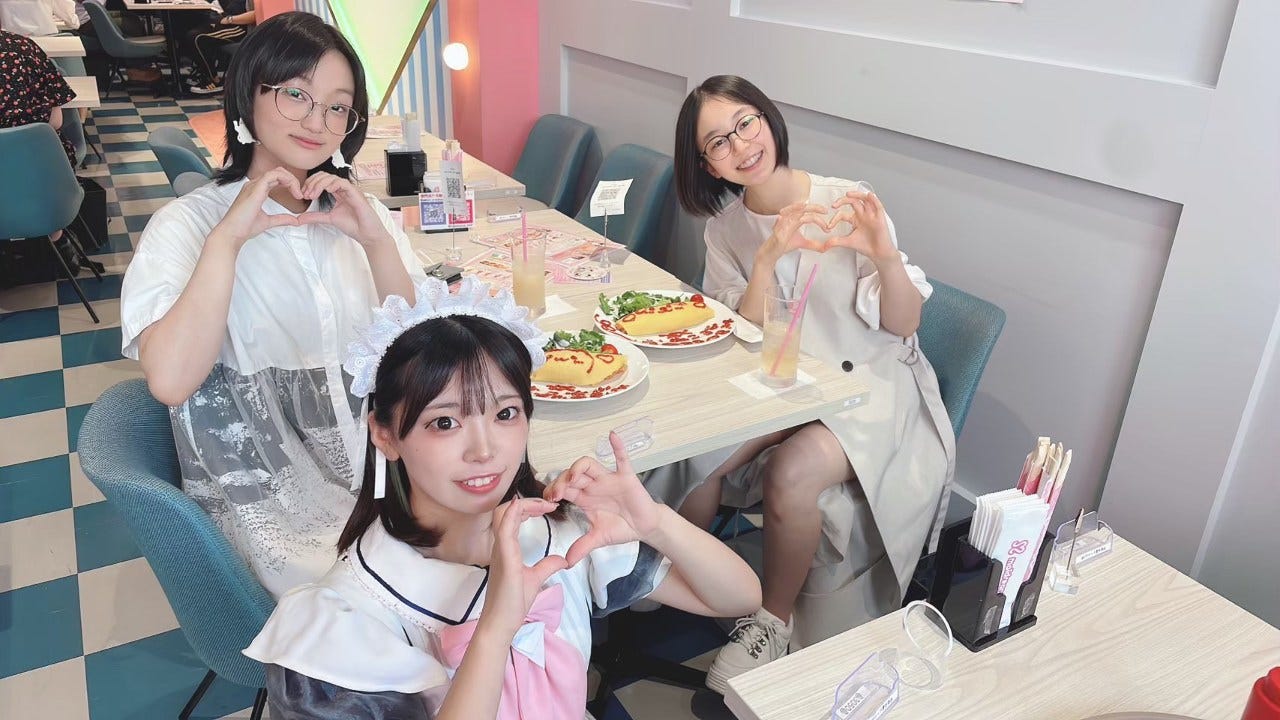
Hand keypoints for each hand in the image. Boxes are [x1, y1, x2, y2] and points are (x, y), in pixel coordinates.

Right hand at [213, 167, 303, 247]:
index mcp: (256, 190)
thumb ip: (282, 219)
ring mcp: (254, 185)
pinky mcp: (256, 189)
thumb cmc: (244, 227)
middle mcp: (254, 185)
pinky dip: (286, 180)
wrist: (233, 233)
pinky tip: (293, 191)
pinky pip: (273, 175)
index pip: (276, 178)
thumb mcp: (268, 221)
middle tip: (300, 194)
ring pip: (277, 171)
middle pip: (278, 172)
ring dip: (291, 180)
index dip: (289, 183)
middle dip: (292, 180)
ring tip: (298, 193)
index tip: (298, 196)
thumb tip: (295, 220)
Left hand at [296, 171, 392, 247]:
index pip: (322, 180)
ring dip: (319, 184)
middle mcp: (343, 189)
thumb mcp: (329, 219)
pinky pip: (343, 183)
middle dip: (312, 182)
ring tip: (313, 195)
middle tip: (306, 194)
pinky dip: (332, 185)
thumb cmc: (354, 226)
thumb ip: (314, 217)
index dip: (311, 184)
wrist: (367, 234)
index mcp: (338, 192)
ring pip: (332, 177)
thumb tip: (299, 218)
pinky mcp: (355, 193)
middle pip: (325, 175)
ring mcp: (350, 190)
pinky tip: (326, 191)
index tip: (304, 195)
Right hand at [482, 497, 566, 637]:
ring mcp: (500, 552)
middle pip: (506, 512)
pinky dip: (511, 515)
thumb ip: (547, 566)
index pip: (512, 518)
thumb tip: (563, 559)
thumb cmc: (512, 603)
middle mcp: (500, 547)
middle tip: (548, 503)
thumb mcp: (536, 579)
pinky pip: (504, 531)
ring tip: (543, 504)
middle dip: (527, 502)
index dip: (528, 507)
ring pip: (503, 516)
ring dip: (523, 505)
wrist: (501, 624)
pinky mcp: (504, 559)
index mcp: (506, 549)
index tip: (547, 507)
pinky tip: (521, 506)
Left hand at [543, 432, 662, 566]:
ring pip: (589, 465)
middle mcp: (593, 485)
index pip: (563, 487)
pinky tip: (612, 436)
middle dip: (561, 482)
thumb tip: (567, 563)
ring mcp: (609, 479)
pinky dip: (618, 447)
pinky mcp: (626, 477)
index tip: (549, 501)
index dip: (553, 490)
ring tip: (572, 477)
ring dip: (578, 468)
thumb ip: (582, 547)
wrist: (645, 528)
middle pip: (572, 475)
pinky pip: (622, 459)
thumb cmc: (621, 527)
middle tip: (556, 494)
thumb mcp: (598, 539)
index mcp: (584, 497)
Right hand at [758, 201, 830, 263]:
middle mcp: (789, 219)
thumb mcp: (803, 243)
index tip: (828, 226)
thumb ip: (814, 244)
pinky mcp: (777, 232)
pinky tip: (783, 217)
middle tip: (825, 211)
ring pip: (790, 212)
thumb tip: (827, 246)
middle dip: (814, 208)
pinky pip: (780, 224)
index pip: (808, 212)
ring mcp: (782, 224)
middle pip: (802, 208)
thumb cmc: (785, 244)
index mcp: (796, 219)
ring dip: (798, 209)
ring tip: (805, 207)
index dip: (819, 217)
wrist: (773, 252)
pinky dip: (783, 221)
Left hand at [824, 191, 895, 261]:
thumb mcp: (847, 242)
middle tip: (834, 204)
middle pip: (853, 202)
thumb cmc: (866, 246)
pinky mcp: (880, 218)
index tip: (828, 226)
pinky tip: (869, 195)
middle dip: (843, 201)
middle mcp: (863, 215)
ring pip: (865, 200)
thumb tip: (823, 245)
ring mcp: (871, 215)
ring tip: (848, 194)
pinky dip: (874, 200)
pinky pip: (878, 206)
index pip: (842, 214)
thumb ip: (836, 242)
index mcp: (855, 219)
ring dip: (857, 195)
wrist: (878, 253)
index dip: (834, 219)